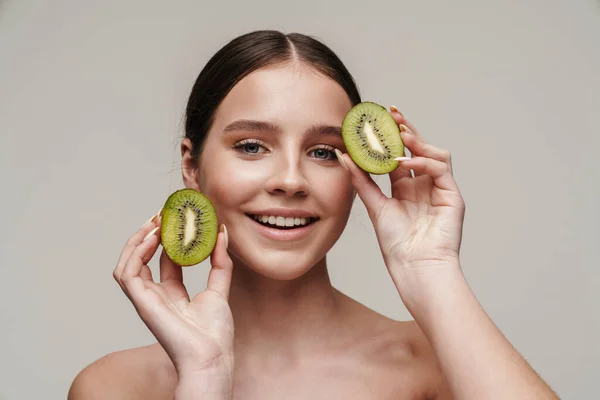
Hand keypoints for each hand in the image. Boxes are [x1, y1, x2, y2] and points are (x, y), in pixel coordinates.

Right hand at [113, 213, 233, 382]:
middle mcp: (156, 294)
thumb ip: (220, 261)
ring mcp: (146, 299)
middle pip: (142, 258)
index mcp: (173, 293)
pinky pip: (126, 274)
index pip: (165, 259)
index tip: (176, 217)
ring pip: (127, 264)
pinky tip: (153, 238)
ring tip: (153, 222)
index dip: (168, 238)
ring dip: (137, 241)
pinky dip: (135, 253)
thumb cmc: (215, 332)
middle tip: (160, 214)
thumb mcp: (220, 288)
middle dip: (148, 235)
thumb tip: (221, 232)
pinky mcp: (141, 302)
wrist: (211, 355)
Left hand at [336, 108, 465, 273]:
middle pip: (418, 149)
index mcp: (406, 188)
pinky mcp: (452, 196)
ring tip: (398, 133)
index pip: (399, 155)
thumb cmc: (397, 245)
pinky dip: (423, 161)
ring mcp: (440, 190)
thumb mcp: (375, 206)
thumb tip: (343, 156)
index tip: (375, 120)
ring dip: (417, 141)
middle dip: (406, 128)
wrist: (415, 268)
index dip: (389, 138)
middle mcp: (424, 186)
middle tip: (392, 112)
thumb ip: (361, 180)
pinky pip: (440, 168)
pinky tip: (406, 162)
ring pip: (434, 153)